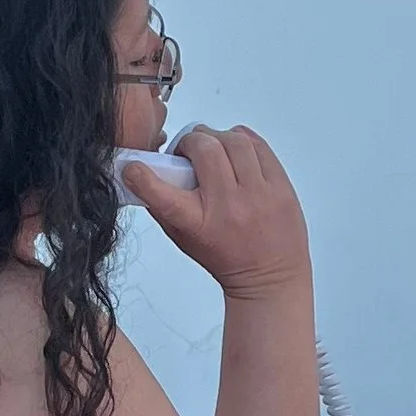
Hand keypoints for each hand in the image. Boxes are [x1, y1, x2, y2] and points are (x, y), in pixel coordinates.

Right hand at [122, 129, 309, 301]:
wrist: (270, 278)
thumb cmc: (226, 258)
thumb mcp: (183, 238)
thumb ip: (161, 207)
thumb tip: (142, 173)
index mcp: (199, 223)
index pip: (161, 192)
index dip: (140, 174)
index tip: (134, 167)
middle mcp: (229, 206)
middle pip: (204, 148)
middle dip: (189, 142)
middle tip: (188, 151)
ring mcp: (259, 195)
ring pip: (234, 140)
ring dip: (217, 137)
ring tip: (213, 149)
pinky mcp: (281, 187)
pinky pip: (259, 145)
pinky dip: (242, 141)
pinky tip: (235, 152)